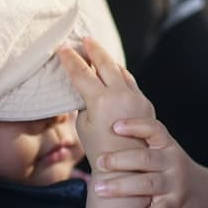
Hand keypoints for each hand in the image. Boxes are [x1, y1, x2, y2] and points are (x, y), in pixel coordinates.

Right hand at [57, 37, 153, 169]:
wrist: (127, 167)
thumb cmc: (99, 150)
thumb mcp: (83, 125)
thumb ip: (84, 102)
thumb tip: (87, 89)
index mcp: (101, 100)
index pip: (81, 73)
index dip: (70, 59)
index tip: (62, 48)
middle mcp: (121, 95)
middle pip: (105, 63)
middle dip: (93, 50)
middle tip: (84, 39)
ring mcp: (136, 97)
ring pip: (120, 70)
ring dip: (108, 60)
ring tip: (98, 51)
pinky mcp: (145, 103)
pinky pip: (130, 82)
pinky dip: (120, 74)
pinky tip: (114, 71)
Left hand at [92, 117, 207, 207]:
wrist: (207, 195)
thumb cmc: (174, 172)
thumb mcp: (165, 154)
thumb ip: (143, 146)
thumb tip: (104, 135)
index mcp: (167, 146)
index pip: (154, 130)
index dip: (135, 126)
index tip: (115, 126)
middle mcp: (173, 163)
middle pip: (145, 158)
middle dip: (120, 160)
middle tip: (99, 162)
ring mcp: (175, 185)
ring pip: (147, 184)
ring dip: (121, 187)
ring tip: (99, 190)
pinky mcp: (175, 206)